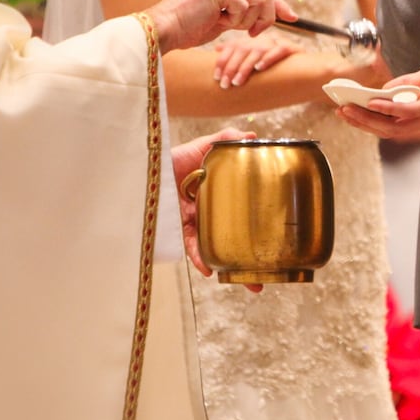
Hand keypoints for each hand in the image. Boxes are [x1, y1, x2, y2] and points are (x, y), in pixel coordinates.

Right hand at [148, 0, 297, 53]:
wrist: (165, 29)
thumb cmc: (189, 28)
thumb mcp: (223, 18)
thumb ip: (243, 12)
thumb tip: (269, 16)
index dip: (279, 5)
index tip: (293, 18)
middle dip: (267, 17)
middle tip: (252, 33)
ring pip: (258, 1)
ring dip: (246, 21)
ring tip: (225, 25)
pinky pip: (245, 6)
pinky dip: (236, 20)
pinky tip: (217, 20)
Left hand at [172, 129, 262, 292]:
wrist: (144, 166)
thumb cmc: (170, 156)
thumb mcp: (202, 146)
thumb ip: (225, 140)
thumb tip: (254, 137)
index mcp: (216, 194)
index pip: (241, 211)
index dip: (258, 224)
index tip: (275, 237)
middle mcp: (207, 213)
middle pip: (232, 236)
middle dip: (249, 258)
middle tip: (265, 277)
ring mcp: (193, 224)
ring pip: (215, 248)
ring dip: (230, 266)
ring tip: (249, 282)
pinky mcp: (177, 230)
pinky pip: (191, 248)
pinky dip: (200, 259)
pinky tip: (210, 269)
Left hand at [213, 35, 300, 88]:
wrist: (310, 71)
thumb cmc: (278, 70)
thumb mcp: (256, 63)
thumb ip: (238, 54)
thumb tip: (217, 49)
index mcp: (255, 41)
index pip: (235, 46)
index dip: (224, 60)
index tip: (217, 76)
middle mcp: (265, 39)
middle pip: (244, 49)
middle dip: (232, 67)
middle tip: (225, 84)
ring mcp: (279, 42)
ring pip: (259, 50)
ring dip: (246, 67)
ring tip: (238, 81)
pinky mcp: (293, 49)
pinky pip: (280, 50)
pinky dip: (269, 58)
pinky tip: (260, 67)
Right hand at [338, 48, 419, 138]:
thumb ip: (404, 84)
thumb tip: (382, 89)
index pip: (389, 123)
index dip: (366, 119)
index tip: (346, 110)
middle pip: (385, 129)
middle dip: (360, 121)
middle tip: (340, 111)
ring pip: (392, 126)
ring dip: (367, 118)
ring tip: (348, 108)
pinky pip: (406, 112)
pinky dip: (387, 109)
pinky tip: (371, 103)